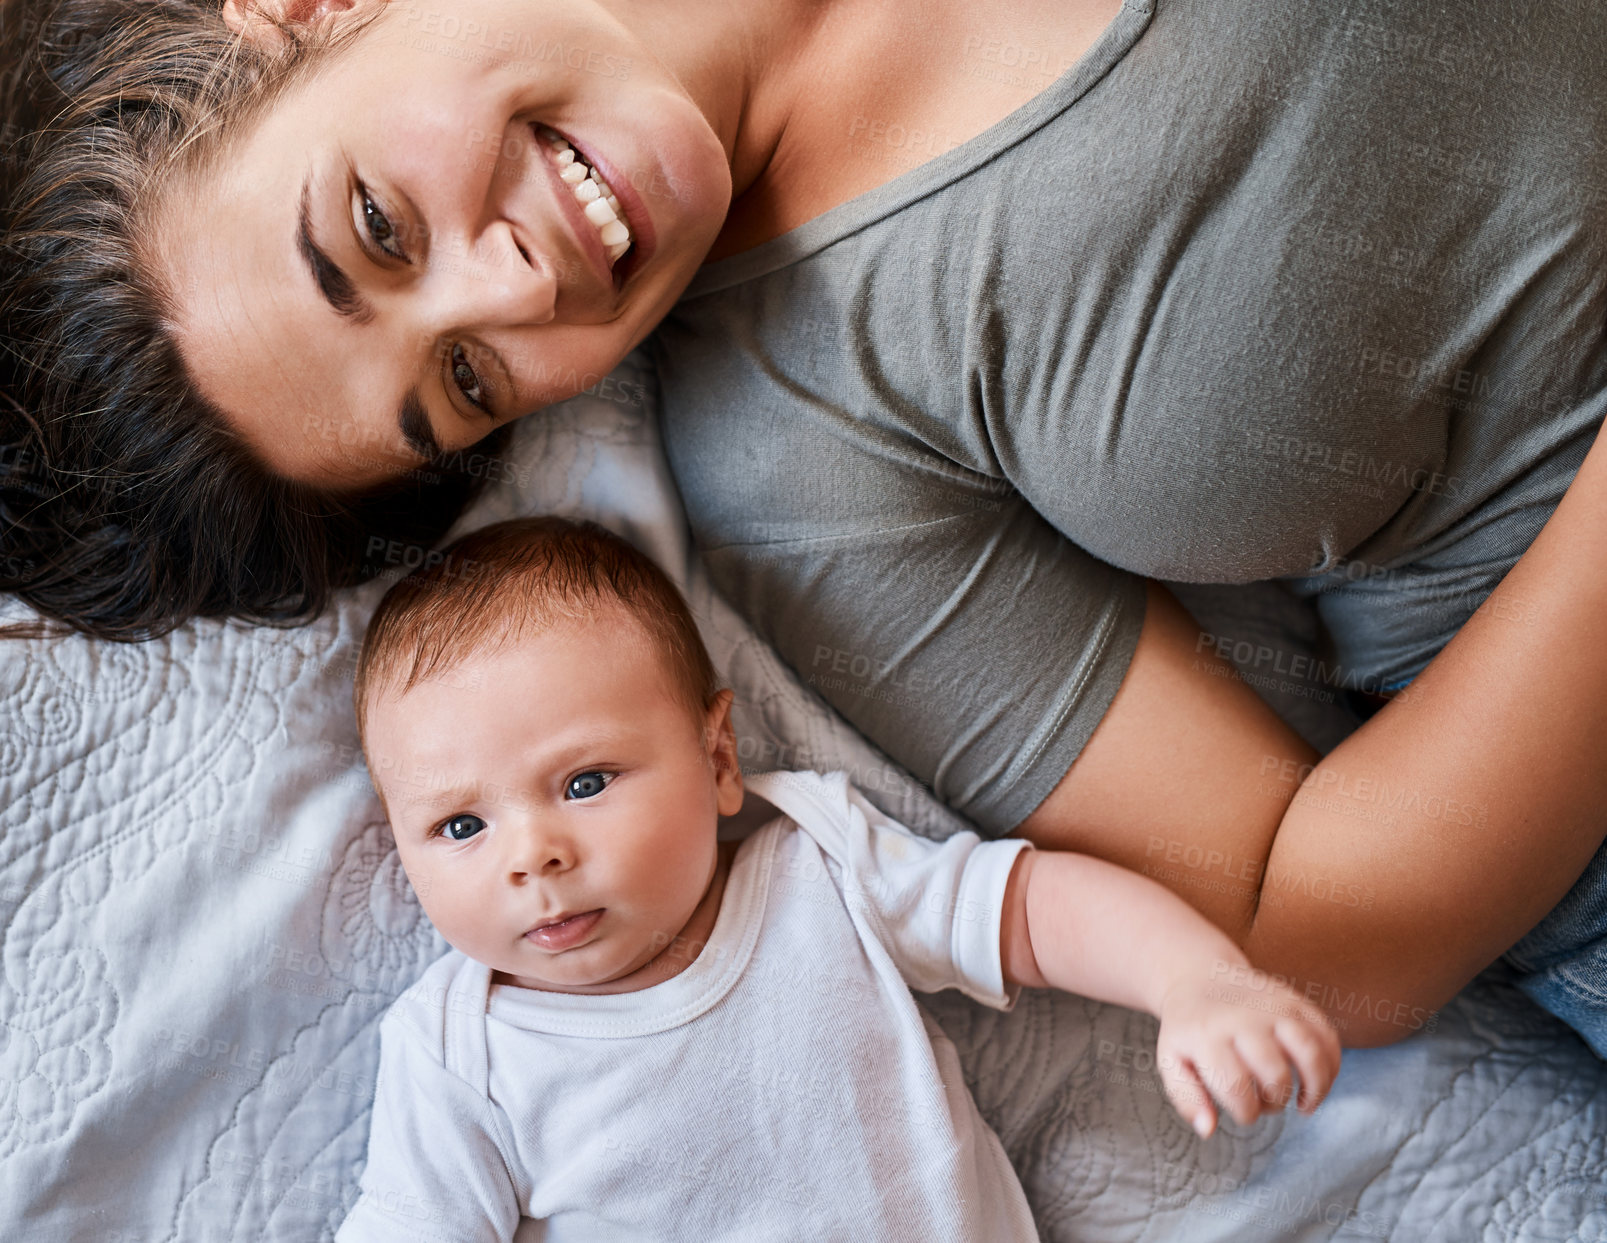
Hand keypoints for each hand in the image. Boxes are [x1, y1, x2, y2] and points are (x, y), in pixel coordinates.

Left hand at [1153, 973, 1340, 1137]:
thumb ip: (1186, 1099)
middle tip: (1268, 1103)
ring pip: (1310, 1052)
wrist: (1200, 978)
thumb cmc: (1189, 1030)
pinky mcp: (1296, 1001)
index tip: (1245, 1112)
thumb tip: (1207, 1130)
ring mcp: (1272, 1006)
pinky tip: (1317, 1080)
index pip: (1237, 1088)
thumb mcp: (1172, 1061)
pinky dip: (1332, 1066)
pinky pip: (1328, 1036)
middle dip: (1276, 1102)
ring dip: (1315, 1087)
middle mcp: (1243, 1018)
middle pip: (1275, 1074)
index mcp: (1207, 1036)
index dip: (1246, 1113)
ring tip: (1304, 1102)